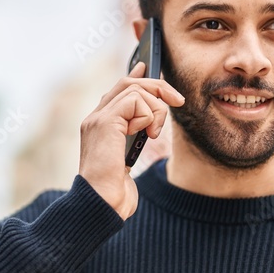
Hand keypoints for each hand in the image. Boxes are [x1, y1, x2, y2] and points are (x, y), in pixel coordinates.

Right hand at [78, 62, 184, 219]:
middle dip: (157, 87)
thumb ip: (133, 141)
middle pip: (128, 83)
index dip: (135, 77)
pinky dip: (149, 115)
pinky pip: (135, 101)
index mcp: (99, 127)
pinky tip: (148, 134)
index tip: (146, 67)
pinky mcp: (105, 122)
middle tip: (178, 101)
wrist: (101, 205)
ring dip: (156, 108)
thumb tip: (147, 126)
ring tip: (155, 133)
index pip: (116, 91)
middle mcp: (95, 119)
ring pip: (135, 89)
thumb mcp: (127, 163)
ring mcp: (98, 119)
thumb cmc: (114, 193)